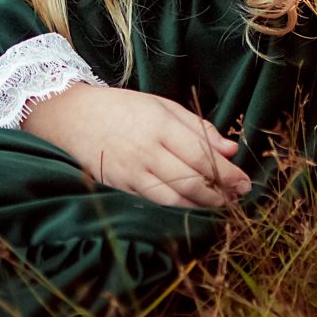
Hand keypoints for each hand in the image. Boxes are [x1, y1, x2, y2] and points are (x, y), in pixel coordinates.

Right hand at [20, 85, 252, 208]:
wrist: (71, 117)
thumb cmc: (121, 108)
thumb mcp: (162, 106)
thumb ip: (197, 128)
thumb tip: (230, 150)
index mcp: (160, 125)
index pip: (202, 156)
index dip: (228, 174)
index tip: (246, 183)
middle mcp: (146, 152)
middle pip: (192, 182)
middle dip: (220, 195)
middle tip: (238, 199)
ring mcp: (130, 174)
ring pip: (174, 200)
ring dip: (202, 208)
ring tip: (221, 208)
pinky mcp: (118, 189)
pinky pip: (153, 205)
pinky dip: (176, 211)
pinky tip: (191, 211)